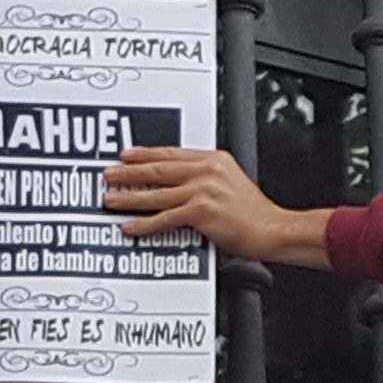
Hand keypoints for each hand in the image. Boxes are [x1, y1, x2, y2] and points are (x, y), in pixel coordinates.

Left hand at [104, 147, 330, 269]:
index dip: (146, 154)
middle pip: (159, 168)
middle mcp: (207, 171)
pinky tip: (131, 226)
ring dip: (130, 197)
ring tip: (112, 199)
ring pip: (157, 192)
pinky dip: (145, 224)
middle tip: (110, 174)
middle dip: (130, 172)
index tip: (127, 155)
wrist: (272, 229)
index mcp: (214, 160)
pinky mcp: (201, 212)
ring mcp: (203, 190)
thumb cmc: (255, 214)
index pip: (171, 153)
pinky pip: (164, 218)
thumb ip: (207, 177)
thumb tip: (180, 182)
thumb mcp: (232, 182)